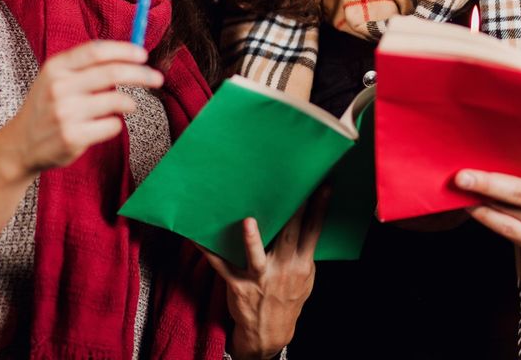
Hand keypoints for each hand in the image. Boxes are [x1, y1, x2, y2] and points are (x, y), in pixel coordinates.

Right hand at [4, 40, 156, 177]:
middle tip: (158, 79)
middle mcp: (58, 88)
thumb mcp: (56, 77)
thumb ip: (87, 64)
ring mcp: (64, 114)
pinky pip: (112, 125)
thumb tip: (133, 52)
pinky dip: (115, 124)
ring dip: (129, 103)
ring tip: (126, 105)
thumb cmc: (48, 105)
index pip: (97, 51)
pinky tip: (103, 125)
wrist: (20, 144)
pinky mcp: (72, 137)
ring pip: (117, 100)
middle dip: (142, 75)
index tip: (144, 55)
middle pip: (113, 73)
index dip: (125, 51)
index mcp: (56, 67)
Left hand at [203, 189, 328, 359]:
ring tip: (248, 221)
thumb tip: (304, 221)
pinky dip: (209, 252)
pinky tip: (197, 237)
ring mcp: (259, 279)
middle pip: (288, 236)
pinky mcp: (238, 286)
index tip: (323, 187)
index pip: (313, 232)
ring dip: (252, 240)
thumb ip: (303, 252)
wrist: (269, 333)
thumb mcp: (304, 278)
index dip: (319, 209)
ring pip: (255, 257)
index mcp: (301, 265)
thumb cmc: (287, 298)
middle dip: (292, 212)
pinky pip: (221, 266)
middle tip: (291, 188)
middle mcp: (282, 271)